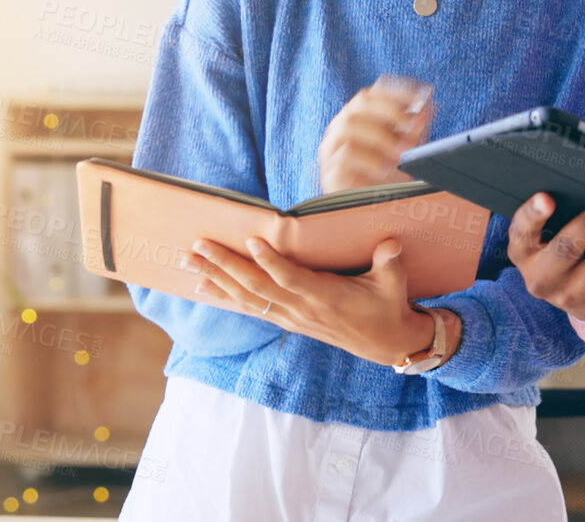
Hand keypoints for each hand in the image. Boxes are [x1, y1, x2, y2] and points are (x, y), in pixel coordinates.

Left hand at [184, 236, 444, 366]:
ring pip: (247, 298)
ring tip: (190, 263)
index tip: (251, 241)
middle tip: (198, 247)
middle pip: (256, 287)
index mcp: (326, 297)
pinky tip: (205, 286)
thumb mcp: (394, 285)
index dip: (271, 262)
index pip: (292, 278)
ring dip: (217, 279)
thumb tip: (390, 244)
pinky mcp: (288, 320)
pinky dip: (225, 296)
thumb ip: (390, 264)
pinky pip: (250, 308)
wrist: (384, 343)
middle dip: (225, 266)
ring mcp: (291, 317)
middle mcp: (302, 309)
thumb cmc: (387, 306)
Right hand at [318, 75, 433, 192]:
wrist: (372, 212)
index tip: (419, 96)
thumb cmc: (387, 176)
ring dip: (380, 136)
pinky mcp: (330, 171)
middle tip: (411, 126)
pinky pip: (343, 157)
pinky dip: (369, 160)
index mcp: (359, 118)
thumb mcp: (407, 150)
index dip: (395, 91)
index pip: (371, 95)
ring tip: (400, 153)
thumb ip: (414, 129)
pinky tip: (385, 169)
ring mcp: (332, 149)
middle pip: (358, 104)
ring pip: (348, 127)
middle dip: (389, 111)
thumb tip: (425, 108)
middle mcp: (342, 128)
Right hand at [508, 194, 584, 333]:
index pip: (522, 231)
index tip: (547, 198)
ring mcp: (572, 297)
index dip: (533, 215)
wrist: (581, 295)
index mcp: (523, 252)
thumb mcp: (553, 231)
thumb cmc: (566, 242)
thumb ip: (563, 206)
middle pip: (567, 249)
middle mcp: (542, 279)